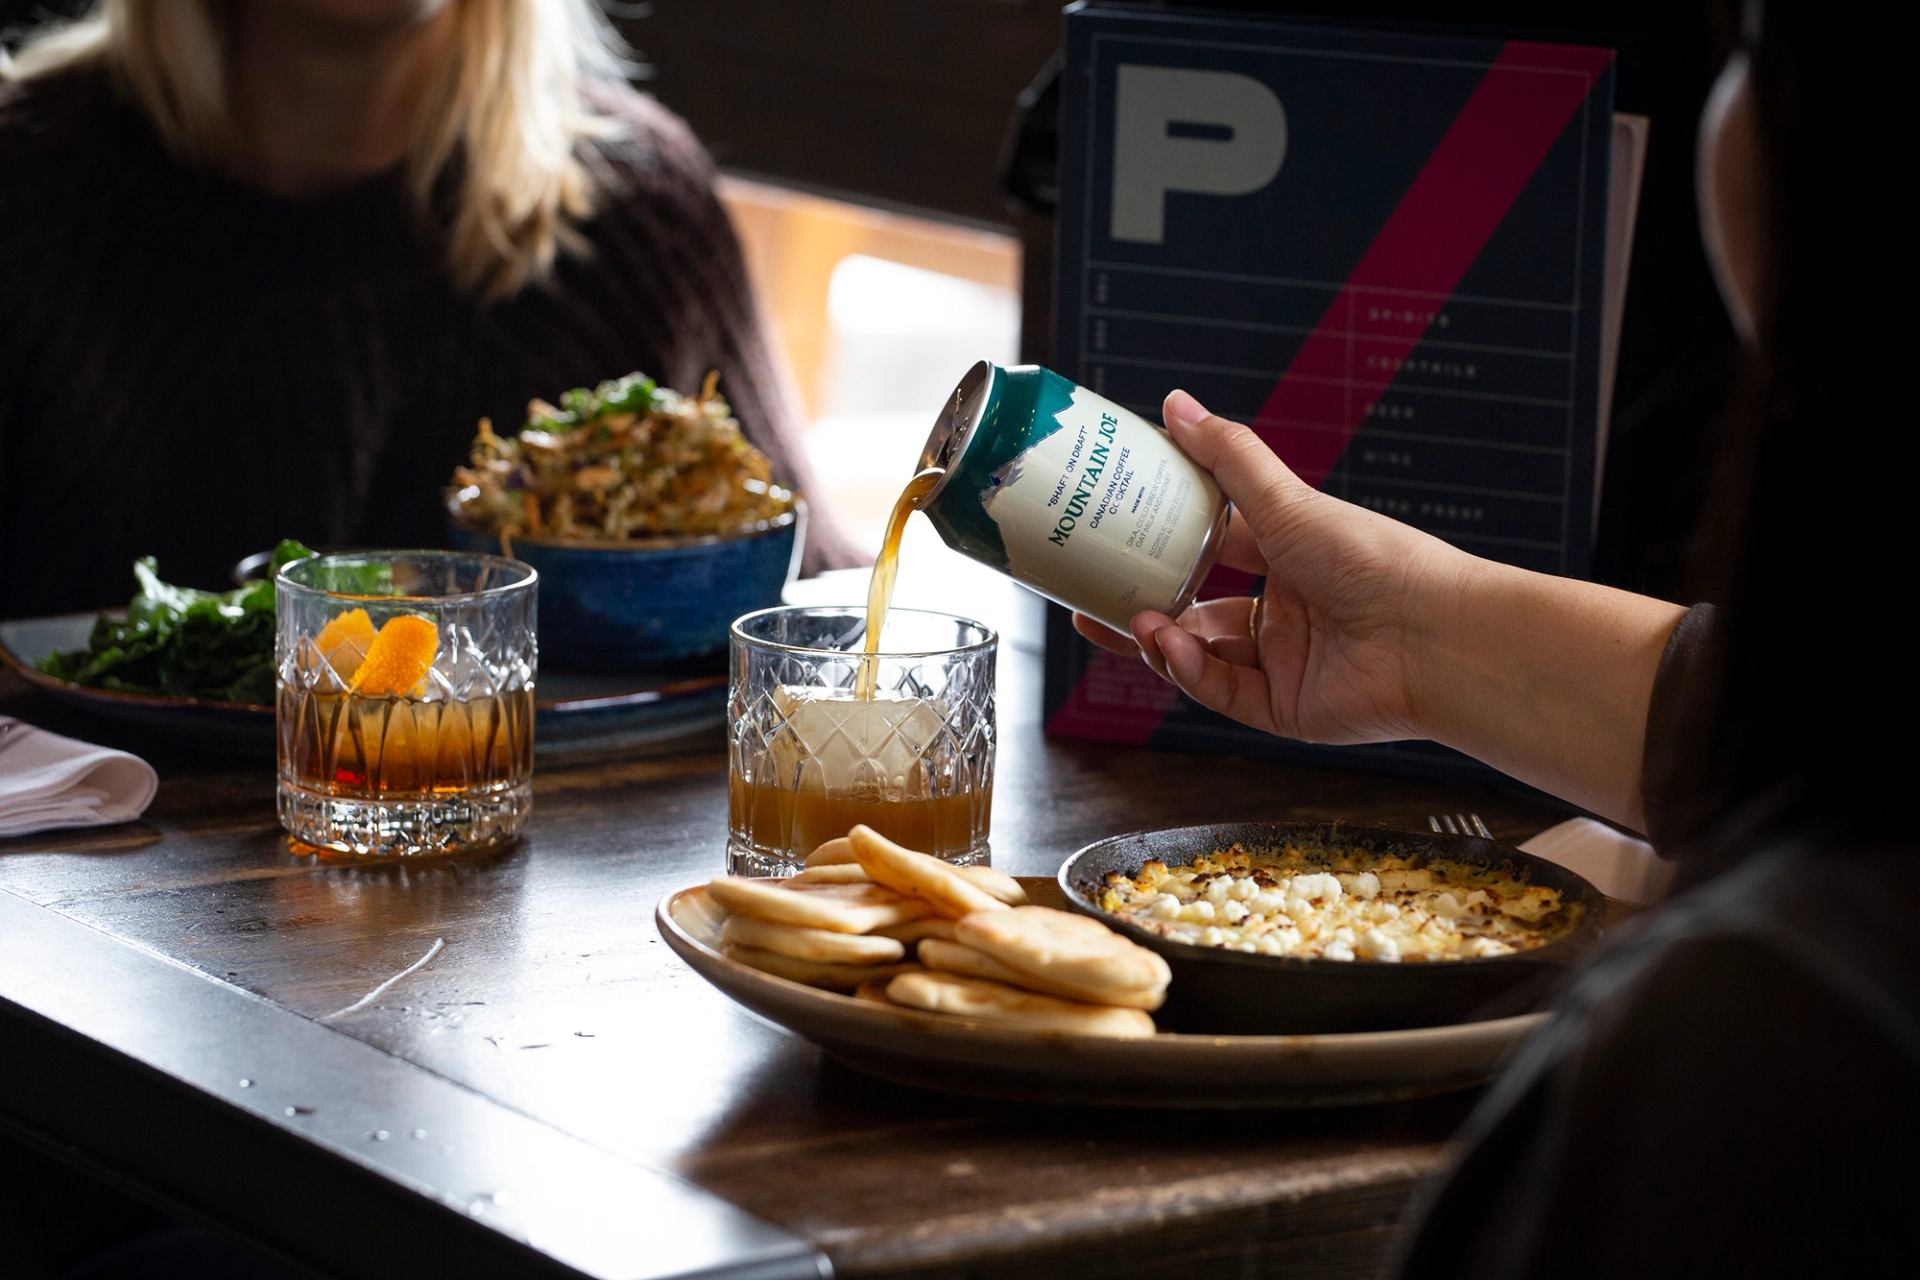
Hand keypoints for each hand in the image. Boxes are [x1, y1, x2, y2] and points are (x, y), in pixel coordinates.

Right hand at [1074, 390, 1465, 744]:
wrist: (1430, 634)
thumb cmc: (1371, 557)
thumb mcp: (1286, 500)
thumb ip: (1226, 456)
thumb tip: (1174, 403)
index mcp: (1290, 557)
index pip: (1212, 548)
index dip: (1161, 544)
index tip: (1111, 534)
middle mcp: (1286, 610)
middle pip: (1195, 610)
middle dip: (1140, 606)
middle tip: (1086, 601)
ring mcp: (1285, 663)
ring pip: (1201, 655)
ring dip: (1158, 639)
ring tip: (1126, 621)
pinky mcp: (1287, 711)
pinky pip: (1223, 692)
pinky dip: (1190, 670)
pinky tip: (1167, 645)